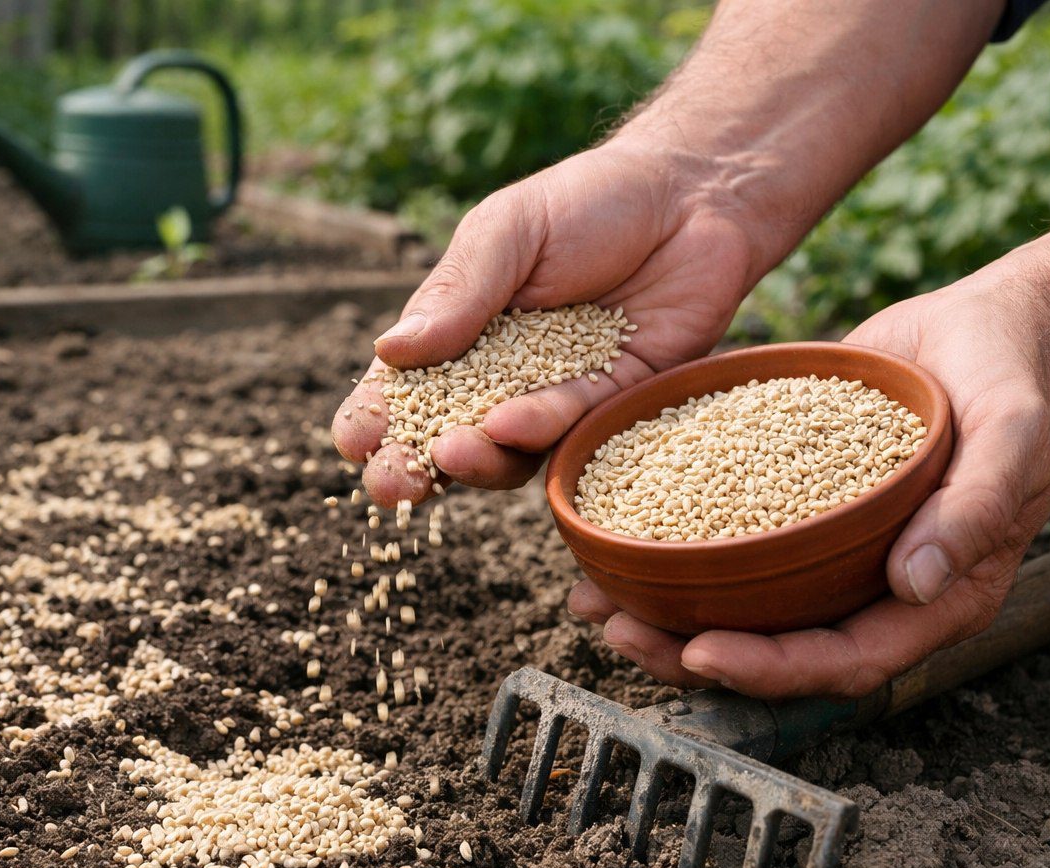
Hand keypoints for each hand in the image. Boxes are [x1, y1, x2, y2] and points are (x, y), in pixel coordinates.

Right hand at [332, 139, 762, 506]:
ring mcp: (557, 400)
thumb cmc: (588, 203)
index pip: (404, 391)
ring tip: (451, 453)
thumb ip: (457, 293)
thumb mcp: (507, 232)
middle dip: (413, 467)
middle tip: (390, 487)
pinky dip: (541, 427)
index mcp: (458, 338)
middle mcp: (502, 381)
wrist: (693, 198)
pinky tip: (513, 423)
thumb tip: (390, 351)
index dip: (375, 420)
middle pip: (446, 438)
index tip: (355, 441)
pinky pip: (573, 427)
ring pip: (508, 452)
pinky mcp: (614, 407)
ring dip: (476, 460)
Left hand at [570, 275, 1049, 698]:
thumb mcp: (1012, 434)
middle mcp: (877, 587)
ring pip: (744, 607)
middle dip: (694, 653)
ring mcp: (832, 554)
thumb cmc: (1012, 381)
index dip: (774, 668)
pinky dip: (674, 549)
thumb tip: (917, 582)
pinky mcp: (795, 511)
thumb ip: (976, 509)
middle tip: (619, 630)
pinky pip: (732, 545)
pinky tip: (613, 538)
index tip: (703, 651)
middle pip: (779, 648)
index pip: (848, 658)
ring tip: (595, 600)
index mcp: (936, 595)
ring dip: (668, 614)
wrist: (984, 328)